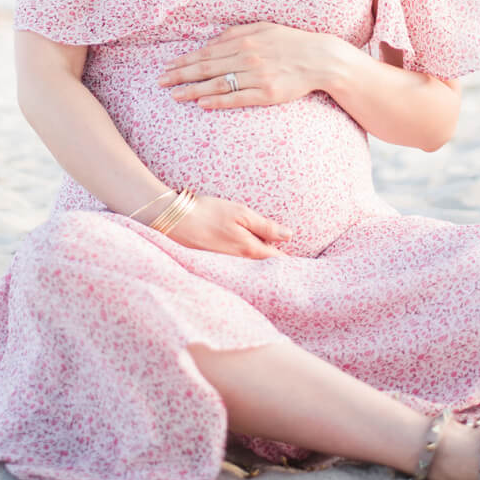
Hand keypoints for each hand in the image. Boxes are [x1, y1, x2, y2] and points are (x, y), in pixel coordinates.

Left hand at [156, 22, 331, 109]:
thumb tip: (212, 40)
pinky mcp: (267, 94)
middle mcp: (247, 57)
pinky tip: (202, 104)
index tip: (167, 66)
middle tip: (160, 82)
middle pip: (206, 67)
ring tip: (174, 95)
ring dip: (193, 90)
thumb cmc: (290, 42)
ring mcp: (257, 77)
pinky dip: (218, 101)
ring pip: (218, 84)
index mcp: (244, 40)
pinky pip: (238, 99)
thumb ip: (237, 33)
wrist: (320, 59)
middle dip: (180, 74)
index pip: (206, 52)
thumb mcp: (263, 27)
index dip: (184, 60)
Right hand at [162, 193, 291, 257]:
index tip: (306, 264)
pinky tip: (243, 255)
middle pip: (265, 267)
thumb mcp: (240, 213)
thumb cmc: (208, 212)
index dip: (292, 261)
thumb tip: (290, 236)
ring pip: (251, 267)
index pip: (278, 261)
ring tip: (270, 258)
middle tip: (292, 263)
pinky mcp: (216, 266)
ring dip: (260, 263)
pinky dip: (244, 264)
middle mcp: (240, 264)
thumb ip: (265, 226)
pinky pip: (237, 267)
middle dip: (277, 264)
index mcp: (250, 251)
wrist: (172, 220)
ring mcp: (227, 267)